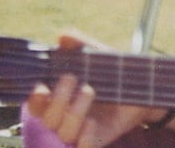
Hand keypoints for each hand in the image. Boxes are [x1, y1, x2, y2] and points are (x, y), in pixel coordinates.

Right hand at [25, 33, 156, 147]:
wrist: (140, 86)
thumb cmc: (110, 70)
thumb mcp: (96, 55)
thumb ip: (80, 45)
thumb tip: (63, 37)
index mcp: (58, 97)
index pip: (35, 104)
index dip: (34, 99)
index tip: (41, 86)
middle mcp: (64, 116)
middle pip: (47, 119)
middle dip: (56, 100)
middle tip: (71, 78)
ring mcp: (79, 130)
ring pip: (64, 132)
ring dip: (73, 113)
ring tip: (89, 90)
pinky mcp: (95, 140)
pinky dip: (83, 139)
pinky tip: (92, 123)